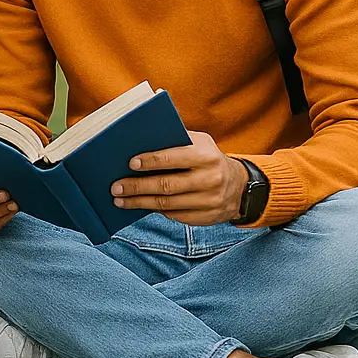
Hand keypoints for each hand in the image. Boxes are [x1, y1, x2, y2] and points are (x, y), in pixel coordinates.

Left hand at [111, 131, 247, 224]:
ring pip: (167, 204)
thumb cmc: (209, 159)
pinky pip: (175, 216)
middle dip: (137, 187)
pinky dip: (156, 210)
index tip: (130, 164)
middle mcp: (210, 179)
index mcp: (207, 156)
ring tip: (120, 200)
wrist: (241, 185)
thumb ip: (176, 140)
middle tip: (116, 187)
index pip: (174, 158)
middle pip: (166, 186)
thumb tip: (140, 140)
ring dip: (140, 203)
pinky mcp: (207, 218)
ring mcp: (210, 201)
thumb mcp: (200, 143)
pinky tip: (141, 206)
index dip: (151, 162)